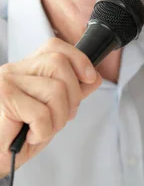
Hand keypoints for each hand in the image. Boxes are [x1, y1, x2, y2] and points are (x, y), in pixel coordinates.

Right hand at [0, 37, 101, 175]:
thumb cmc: (17, 138)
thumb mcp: (51, 112)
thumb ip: (70, 93)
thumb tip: (93, 78)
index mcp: (25, 71)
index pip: (54, 47)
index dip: (78, 59)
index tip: (90, 78)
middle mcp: (13, 71)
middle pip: (59, 64)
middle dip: (72, 96)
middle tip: (59, 117)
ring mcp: (7, 83)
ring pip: (55, 89)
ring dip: (57, 118)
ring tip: (41, 130)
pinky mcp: (4, 98)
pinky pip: (42, 113)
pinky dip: (42, 131)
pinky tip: (29, 136)